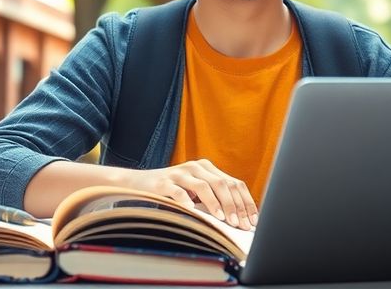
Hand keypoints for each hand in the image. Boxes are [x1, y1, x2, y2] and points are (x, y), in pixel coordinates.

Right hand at [125, 159, 257, 230]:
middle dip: (234, 206)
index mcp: (207, 168)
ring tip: (222, 219)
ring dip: (215, 204)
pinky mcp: (163, 182)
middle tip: (239, 224)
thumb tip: (240, 218)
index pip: (234, 182)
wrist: (139, 183)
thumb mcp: (196, 192)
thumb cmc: (172, 191)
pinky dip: (187, 201)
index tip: (252, 221)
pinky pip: (178, 191)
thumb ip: (215, 197)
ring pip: (204, 186)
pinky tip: (193, 211)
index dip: (245, 202)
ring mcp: (179, 173)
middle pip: (222, 184)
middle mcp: (196, 167)